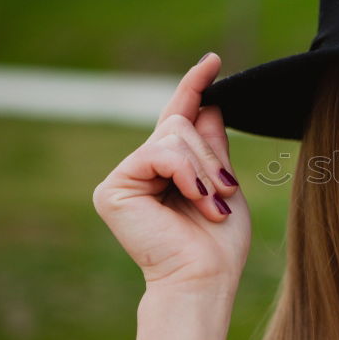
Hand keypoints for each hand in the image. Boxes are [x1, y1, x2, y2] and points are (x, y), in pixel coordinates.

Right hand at [92, 53, 251, 294]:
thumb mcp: (222, 183)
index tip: (214, 60)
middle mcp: (142, 169)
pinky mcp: (112, 188)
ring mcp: (125, 177)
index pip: (178, 117)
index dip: (194, 87)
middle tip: (226, 190)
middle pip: (180, 123)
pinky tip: (196, 199)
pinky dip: (187, 173)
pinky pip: (160, 153)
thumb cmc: (218, 243)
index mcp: (169, 169)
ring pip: (173, 135)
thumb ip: (211, 146)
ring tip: (213, 203)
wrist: (205, 278)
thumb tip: (209, 104)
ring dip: (205, 169)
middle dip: (212, 155)